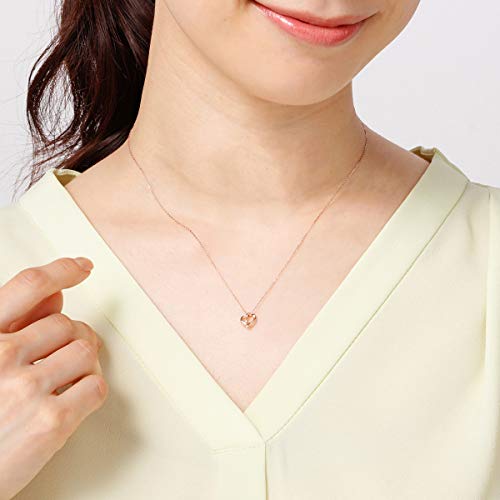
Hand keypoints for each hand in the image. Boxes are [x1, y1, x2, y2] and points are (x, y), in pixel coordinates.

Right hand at [0, 257, 106, 499]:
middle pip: (68, 324)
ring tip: (67, 378)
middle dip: (72, 338)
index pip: (29, 285)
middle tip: (64, 355)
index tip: (81, 266)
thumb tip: (56, 297)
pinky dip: (91, 390)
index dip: (61, 270)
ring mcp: (27, 389)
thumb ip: (15, 326)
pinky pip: (96, 386)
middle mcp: (1, 357)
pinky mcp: (51, 421)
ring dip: (84, 363)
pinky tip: (74, 397)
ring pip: (86, 351)